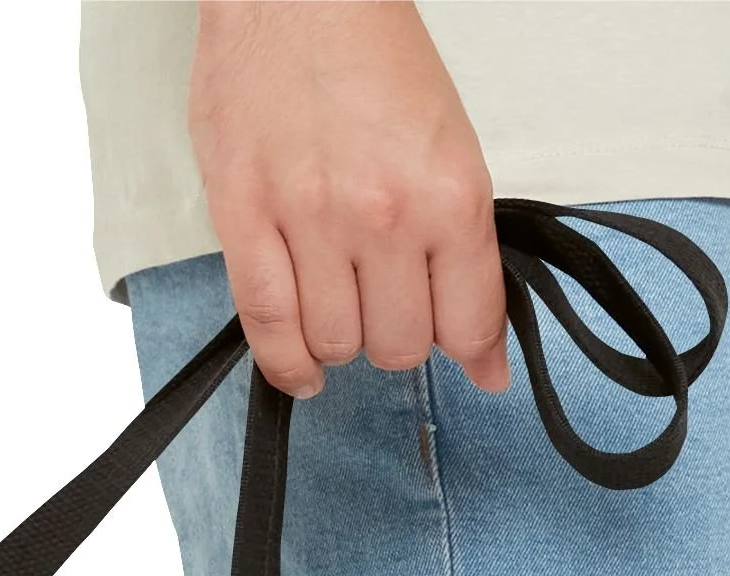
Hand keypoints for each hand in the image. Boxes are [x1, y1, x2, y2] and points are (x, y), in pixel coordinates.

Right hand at [188, 0, 507, 399]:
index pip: (469, 321)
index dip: (470, 350)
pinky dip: (289, 364)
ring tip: (339, 304)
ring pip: (337, 344)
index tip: (467, 356)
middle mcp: (384, 214)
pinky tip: (303, 367)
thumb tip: (485, 357)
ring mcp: (311, 221)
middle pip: (400, 345)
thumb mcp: (449, 145)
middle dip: (398, 336)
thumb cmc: (369, 56)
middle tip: (387, 303)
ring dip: (342, 340)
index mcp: (449, 192)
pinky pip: (269, 327)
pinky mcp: (244, 220)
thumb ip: (466, 252)